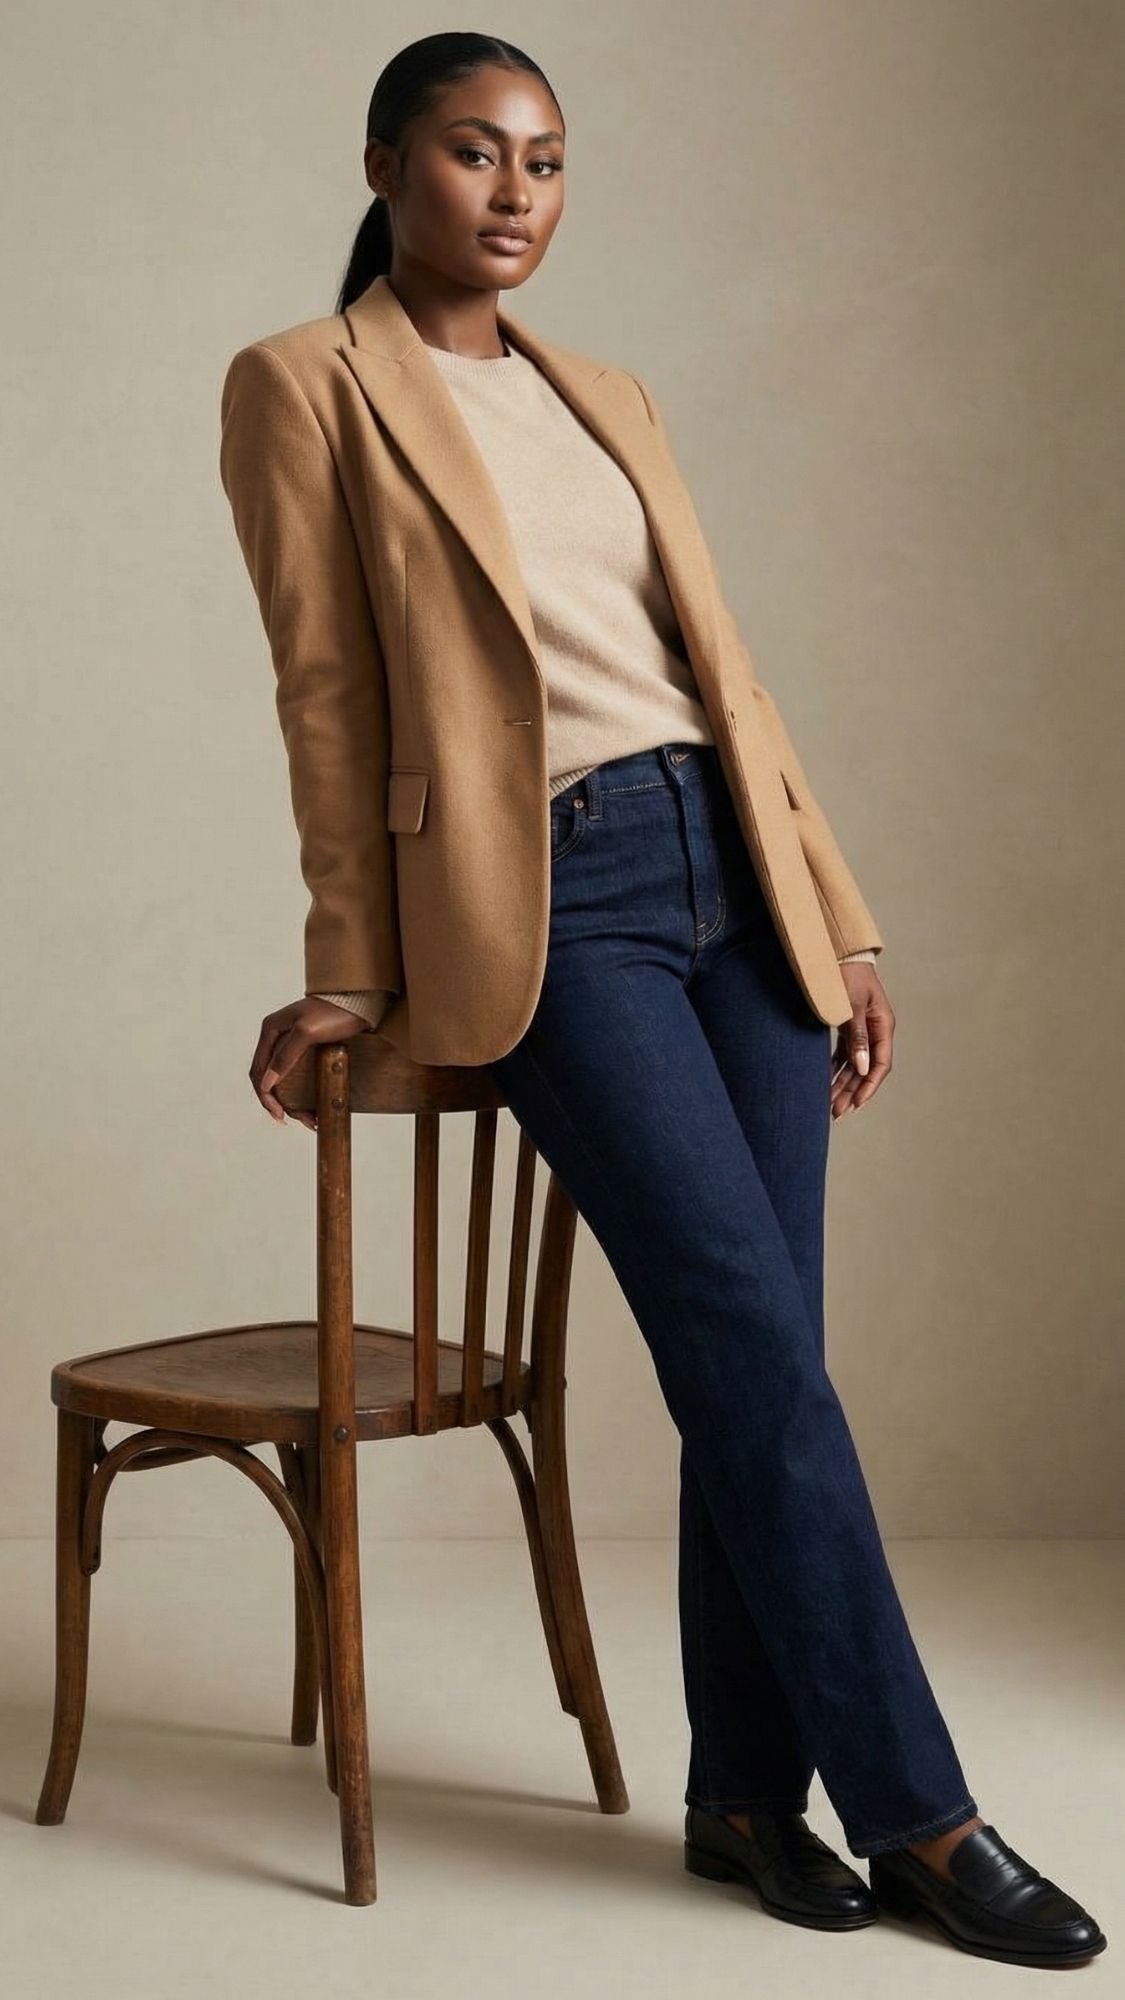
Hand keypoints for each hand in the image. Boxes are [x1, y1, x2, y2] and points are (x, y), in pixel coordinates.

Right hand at [249, 996, 369, 1130]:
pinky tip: (314, 1106)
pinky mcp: (307, 1050)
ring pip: (285, 1081)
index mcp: (271, 1030)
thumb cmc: (335, 1012)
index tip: (280, 1114)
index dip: (266, 1096)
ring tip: (311, 1119)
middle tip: (300, 1120)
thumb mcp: (307, 1032)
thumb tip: (266, 1082)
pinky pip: (299, 1076)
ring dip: (294, 1102)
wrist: (361, 1002)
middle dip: (282, 1103)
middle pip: (270, 1079)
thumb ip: (285, 1055)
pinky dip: (303, 1093)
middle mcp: (278, 1037)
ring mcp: (292, 1044)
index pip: (258, 1070)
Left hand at [830, 962, 893, 1118]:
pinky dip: (835, 1069)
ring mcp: (862, 1029)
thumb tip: (862, 1068)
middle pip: (865, 1069)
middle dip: (851, 1092)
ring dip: (842, 1084)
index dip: (869, 1087)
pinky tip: (826, 1083)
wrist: (838, 952)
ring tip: (830, 1105)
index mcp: (883, 1025)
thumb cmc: (846, 974)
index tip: (856, 1104)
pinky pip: (844, 1054)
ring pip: (854, 1064)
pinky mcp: (848, 1026)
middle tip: (836, 1113)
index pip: (881, 1064)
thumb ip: (857, 1036)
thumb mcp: (852, 1006)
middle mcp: (875, 1030)